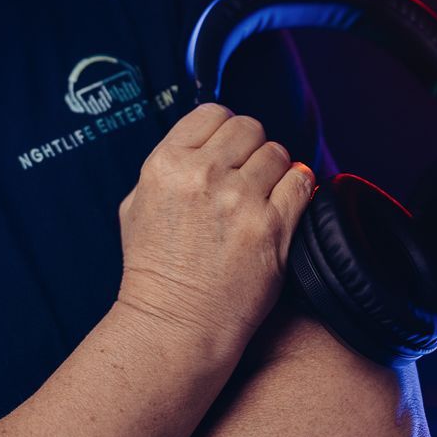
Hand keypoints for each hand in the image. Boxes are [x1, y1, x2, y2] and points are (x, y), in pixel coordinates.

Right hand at [116, 101, 318, 363]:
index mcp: (165, 165)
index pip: (212, 113)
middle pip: (249, 127)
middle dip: (251, 148)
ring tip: (262, 196)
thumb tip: (201, 143)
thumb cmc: (154, 270)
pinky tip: (284, 204)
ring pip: (277, 153)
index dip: (224, 129)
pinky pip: (301, 183)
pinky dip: (298, 189)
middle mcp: (202, 175)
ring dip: (274, 171)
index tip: (229, 148)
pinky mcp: (271, 228)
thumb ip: (166, 167)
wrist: (176, 323)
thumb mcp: (135, 206)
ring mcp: (239, 200)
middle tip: (247, 174)